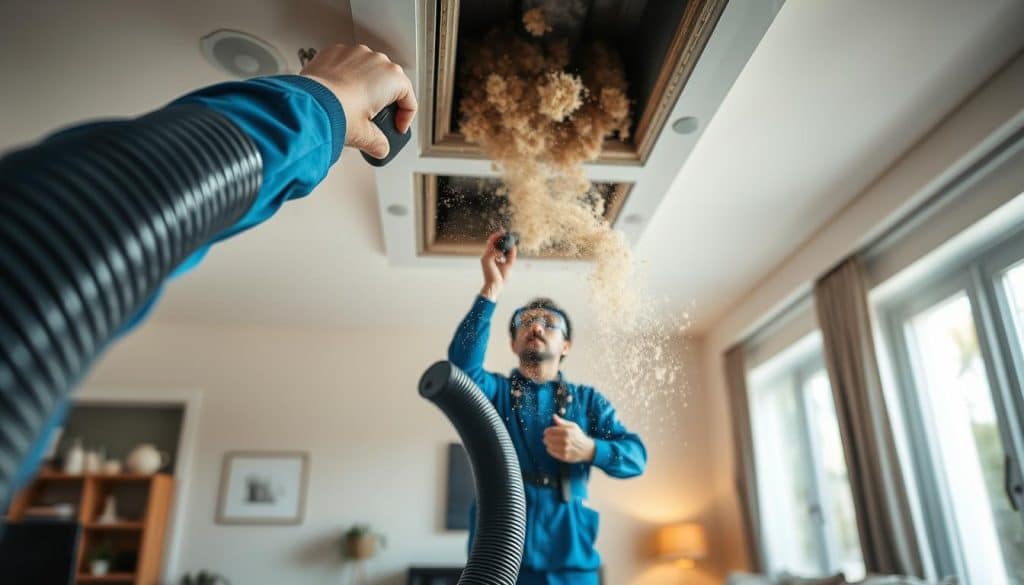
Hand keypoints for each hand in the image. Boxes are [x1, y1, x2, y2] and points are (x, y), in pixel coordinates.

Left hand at [300, 43, 417, 158]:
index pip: (409, 100)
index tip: (397, 128)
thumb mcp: (365, 136)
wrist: (308, 104)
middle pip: (390, 82)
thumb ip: (379, 143)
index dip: (405, 118)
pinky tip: (339, 92)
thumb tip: (380, 148)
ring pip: (368, 69)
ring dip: (365, 85)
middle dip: (385, 100)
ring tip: (355, 105)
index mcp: (392, 78)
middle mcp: (376, 60)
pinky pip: (347, 64)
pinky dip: (346, 76)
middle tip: (376, 118)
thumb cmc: (338, 114)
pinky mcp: (335, 52)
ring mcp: (355, 53)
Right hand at [480, 230, 516, 300]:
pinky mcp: (486, 260)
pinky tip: (502, 257)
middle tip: (504, 231)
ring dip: (500, 243)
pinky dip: (499, 253)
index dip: (498, 237)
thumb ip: (511, 255)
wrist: (495, 286)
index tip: (504, 232)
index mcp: (490, 256)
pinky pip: (493, 252)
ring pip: (492, 245)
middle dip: (497, 236)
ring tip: (506, 241)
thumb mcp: (508, 264)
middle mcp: (486, 255)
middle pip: (491, 241)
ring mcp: (485, 257)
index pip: (493, 244)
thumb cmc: (500, 278)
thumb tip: (514, 246)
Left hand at [543, 414, 594, 463]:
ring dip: (547, 444)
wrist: (587, 449)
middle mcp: (565, 440)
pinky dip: (550, 450)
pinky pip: (553, 453)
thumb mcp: (573, 426)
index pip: (551, 431)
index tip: (545, 432)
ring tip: (548, 443)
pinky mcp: (565, 457)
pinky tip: (550, 448)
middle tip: (545, 438)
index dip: (546, 431)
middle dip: (546, 438)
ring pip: (550, 446)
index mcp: (567, 431)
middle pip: (549, 439)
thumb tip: (554, 416)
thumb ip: (562, 422)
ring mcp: (565, 449)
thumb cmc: (579, 436)